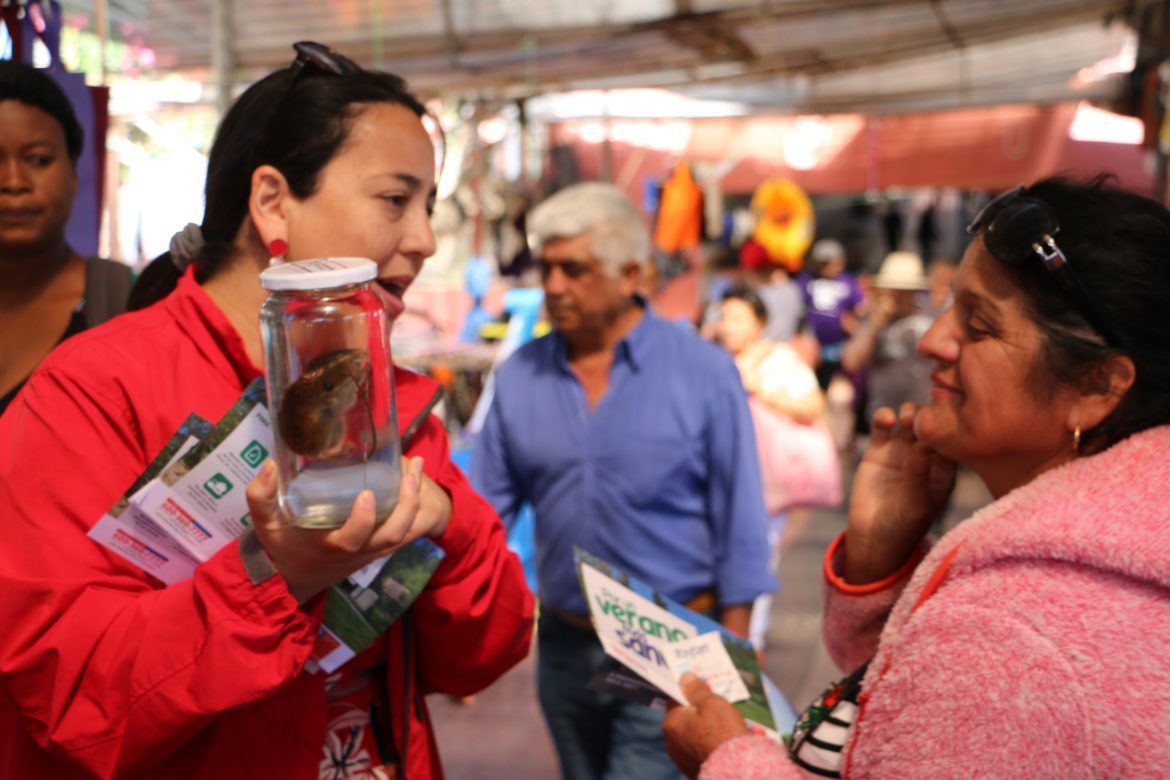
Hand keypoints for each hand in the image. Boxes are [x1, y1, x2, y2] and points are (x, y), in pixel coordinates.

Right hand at [246, 457, 449, 602]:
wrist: (291, 578)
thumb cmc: (280, 546)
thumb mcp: (264, 524)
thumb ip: (261, 496)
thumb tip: (270, 465)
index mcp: (331, 546)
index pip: (354, 539)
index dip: (363, 520)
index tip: (367, 493)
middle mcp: (357, 552)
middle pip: (392, 535)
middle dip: (407, 504)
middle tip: (411, 472)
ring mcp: (371, 552)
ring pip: (403, 534)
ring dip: (415, 504)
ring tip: (417, 471)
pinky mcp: (377, 549)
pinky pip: (404, 535)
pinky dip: (414, 512)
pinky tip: (415, 485)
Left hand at [663, 673, 749, 778]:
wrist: (736, 770)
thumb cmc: (724, 734)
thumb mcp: (712, 703)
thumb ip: (696, 690)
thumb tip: (684, 678)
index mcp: (671, 722)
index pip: (675, 699)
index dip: (690, 692)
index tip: (704, 691)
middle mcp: (670, 741)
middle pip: (684, 718)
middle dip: (698, 713)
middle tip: (718, 710)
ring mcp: (680, 758)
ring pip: (691, 735)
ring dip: (703, 730)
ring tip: (724, 729)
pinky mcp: (691, 770)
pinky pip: (698, 751)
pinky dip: (707, 746)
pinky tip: (721, 745)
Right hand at [845, 403, 956, 583]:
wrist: (873, 536)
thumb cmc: (904, 525)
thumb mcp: (917, 504)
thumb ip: (920, 475)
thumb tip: (922, 446)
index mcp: (944, 468)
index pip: (952, 439)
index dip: (951, 425)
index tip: (946, 421)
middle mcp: (925, 455)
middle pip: (931, 423)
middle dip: (930, 415)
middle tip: (923, 419)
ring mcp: (901, 449)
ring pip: (909, 418)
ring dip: (910, 412)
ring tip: (906, 419)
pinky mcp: (878, 448)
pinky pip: (882, 425)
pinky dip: (884, 417)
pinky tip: (886, 420)